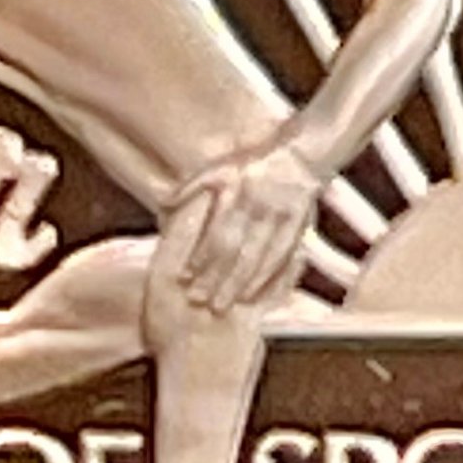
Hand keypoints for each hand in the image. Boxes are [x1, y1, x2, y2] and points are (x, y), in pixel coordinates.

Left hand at [151, 138, 323, 316]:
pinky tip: (252, 296)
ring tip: (221, 305)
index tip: (185, 277)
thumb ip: (190, 186)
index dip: (201, 255)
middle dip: (216, 277)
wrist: (300, 157)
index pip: (217, 230)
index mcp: (237, 191)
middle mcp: (258, 207)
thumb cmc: (252, 165)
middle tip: (199, 301)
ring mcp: (281, 220)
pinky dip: (266, 280)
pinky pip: (281, 259)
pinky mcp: (298, 230)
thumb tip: (162, 204)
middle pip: (236, 249)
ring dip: (239, 284)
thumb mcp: (219, 167)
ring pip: (258, 258)